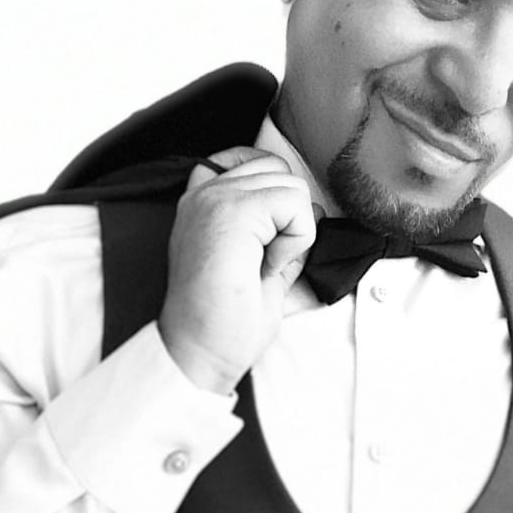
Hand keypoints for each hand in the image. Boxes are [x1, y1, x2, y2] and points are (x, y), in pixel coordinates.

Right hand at [158, 146, 315, 393]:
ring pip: (292, 185)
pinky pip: (295, 203)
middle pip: (280, 171)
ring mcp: (215, 198)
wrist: (200, 352)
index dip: (278, 197)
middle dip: (289, 220)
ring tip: (262, 266)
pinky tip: (268, 267)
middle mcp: (203, 193)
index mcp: (203, 202)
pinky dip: (296, 240)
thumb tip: (313, 212)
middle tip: (263, 263)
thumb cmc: (224, 321)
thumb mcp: (260, 266)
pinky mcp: (232, 210)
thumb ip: (279, 234)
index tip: (266, 244)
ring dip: (294, 231)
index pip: (255, 161)